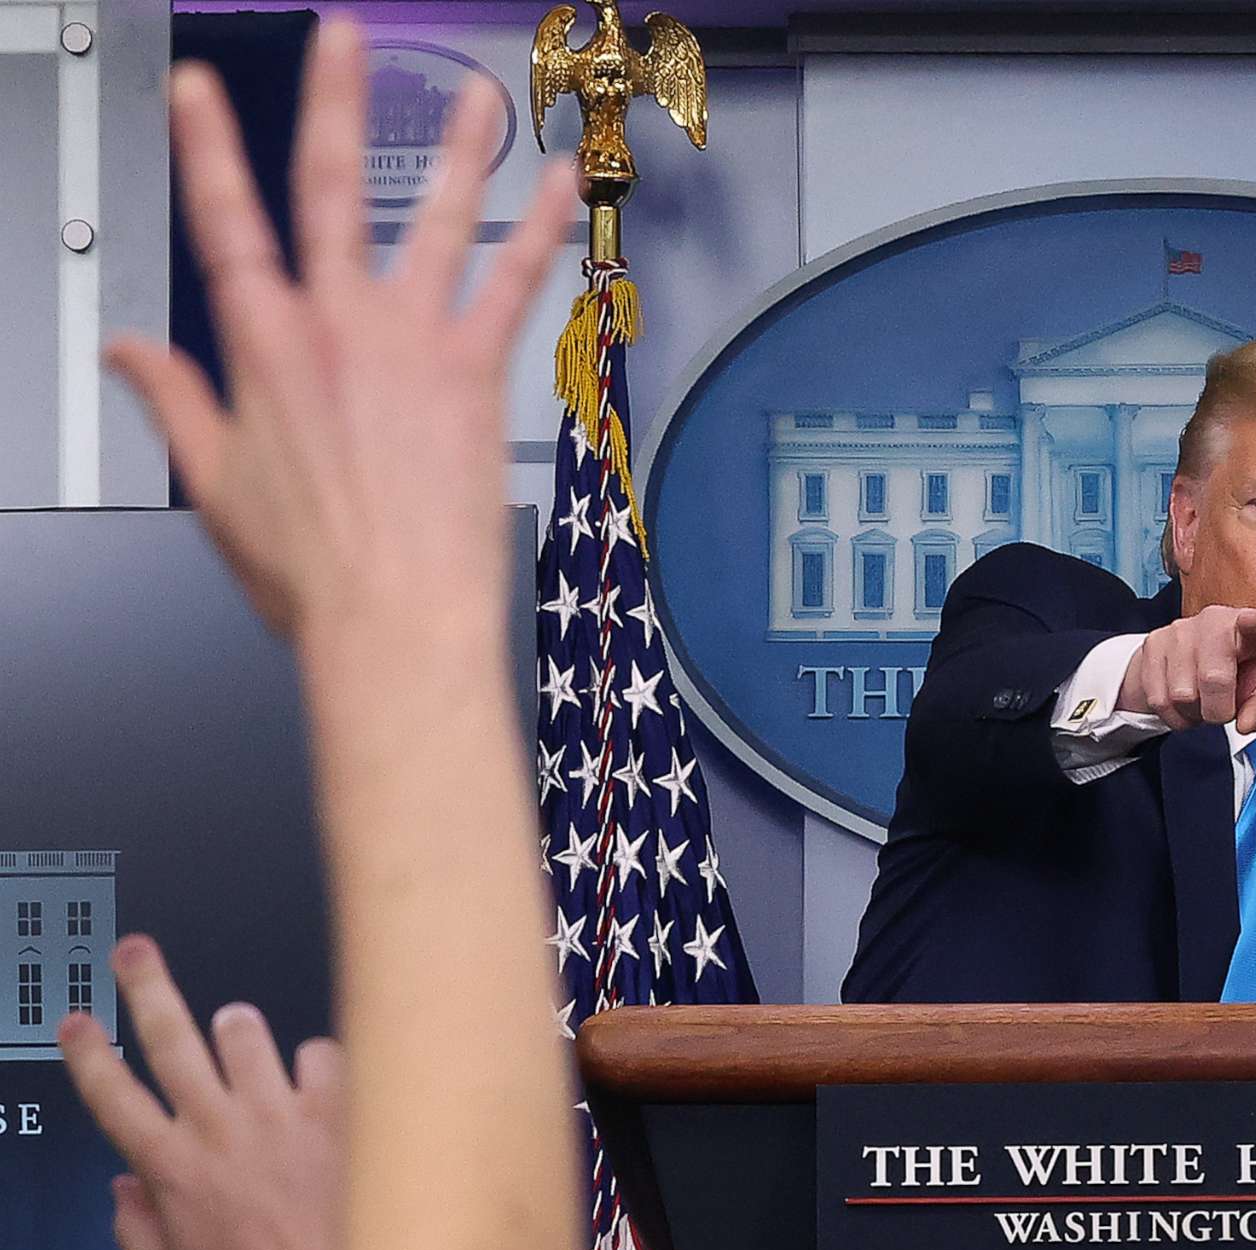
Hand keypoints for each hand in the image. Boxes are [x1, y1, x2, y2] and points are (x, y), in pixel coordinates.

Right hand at [56, 936, 344, 1249]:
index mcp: (173, 1171)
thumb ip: (138, 1232)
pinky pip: (321, 1053)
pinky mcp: (339, 1112)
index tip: (76, 1020)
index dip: (89, 1054)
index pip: (114, 1097)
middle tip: (134, 950)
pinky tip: (320, 1090)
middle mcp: (222, 1130)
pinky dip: (315, 1064)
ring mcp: (282, 1114)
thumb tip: (123, 1186)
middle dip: (146, 986)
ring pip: (245, 1031)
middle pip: (170, 1039)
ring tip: (240, 1037)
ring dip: (237, 1029)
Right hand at [104, 19, 573, 653]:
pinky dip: (535, 233)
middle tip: (345, 38)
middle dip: (334, 102)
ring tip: (477, 95)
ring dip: (458, 152)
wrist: (392, 617)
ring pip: (434, 222)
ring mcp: (411, 343)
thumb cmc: (310, 570)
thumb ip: (177, 400)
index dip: (209, 149)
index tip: (203, 88)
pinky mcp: (476, 373)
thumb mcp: (215, 483)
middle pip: (330, 190)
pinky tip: (557, 190)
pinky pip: (512, 286)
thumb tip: (129, 352)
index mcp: (262, 347)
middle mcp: (337, 327)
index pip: (224, 223)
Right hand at [1117, 604, 1255, 732]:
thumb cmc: (1243, 674)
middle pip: (1212, 679)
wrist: (1205, 663)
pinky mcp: (1153, 644)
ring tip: (1203, 701)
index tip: (1250, 621)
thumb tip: (1245, 724)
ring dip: (1193, 713)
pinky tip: (1185, 704)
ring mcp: (1179, 630)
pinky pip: (1158, 699)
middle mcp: (1214, 621)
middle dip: (1218, 710)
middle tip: (1223, 708)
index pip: (1253, 623)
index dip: (1251, 624)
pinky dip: (1173, 715)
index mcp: (1253, 628)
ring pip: (1180, 695)